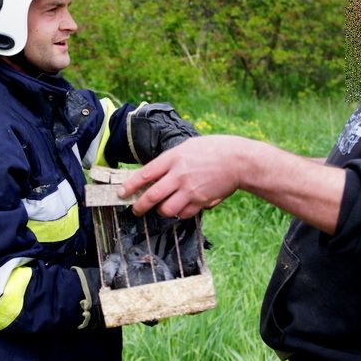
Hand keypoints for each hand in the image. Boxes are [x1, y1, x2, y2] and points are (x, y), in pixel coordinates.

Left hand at [118, 135, 246, 217]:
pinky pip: (184, 214)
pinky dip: (180, 213)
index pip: (144, 174)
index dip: (130, 186)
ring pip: (166, 210)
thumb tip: (153, 173)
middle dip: (139, 206)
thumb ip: (169, 160)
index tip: (122, 192)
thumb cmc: (213, 149)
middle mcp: (179, 175)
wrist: (238, 160)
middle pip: (151, 196)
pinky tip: (181, 207)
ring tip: (162, 208)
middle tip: (135, 209)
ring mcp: (190, 190)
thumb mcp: (187, 147)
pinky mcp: (201, 201)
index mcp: (173, 158)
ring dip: (161, 211)